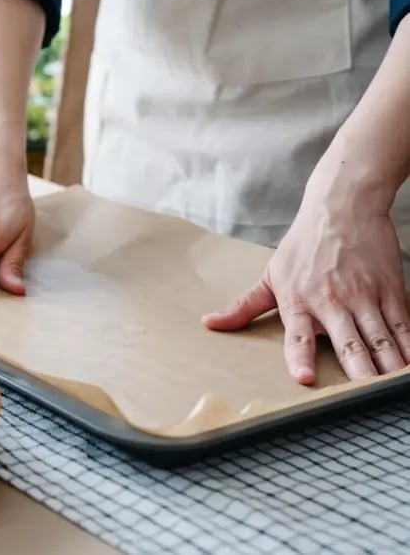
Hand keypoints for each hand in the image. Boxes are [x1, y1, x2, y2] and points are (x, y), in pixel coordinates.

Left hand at [202, 203, 409, 384]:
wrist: (343, 207)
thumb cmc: (303, 244)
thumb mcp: (269, 275)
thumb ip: (243, 306)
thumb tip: (210, 324)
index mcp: (299, 301)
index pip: (296, 335)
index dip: (299, 357)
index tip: (305, 378)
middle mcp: (333, 303)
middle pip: (348, 343)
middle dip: (359, 371)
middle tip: (364, 393)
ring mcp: (365, 298)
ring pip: (381, 339)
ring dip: (389, 366)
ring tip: (391, 387)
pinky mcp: (391, 291)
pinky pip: (403, 326)